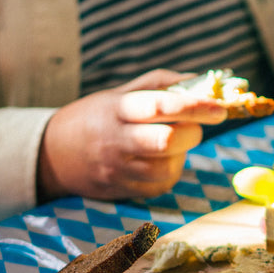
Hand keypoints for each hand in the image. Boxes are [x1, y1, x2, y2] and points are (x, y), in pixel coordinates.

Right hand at [37, 70, 227, 202]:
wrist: (53, 154)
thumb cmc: (97, 117)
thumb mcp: (120, 93)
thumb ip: (161, 84)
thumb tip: (205, 81)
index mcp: (118, 108)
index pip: (160, 106)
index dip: (194, 106)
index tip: (220, 108)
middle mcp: (116, 140)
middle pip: (167, 141)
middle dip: (192, 132)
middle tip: (193, 126)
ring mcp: (117, 169)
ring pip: (167, 168)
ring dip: (181, 155)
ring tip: (171, 144)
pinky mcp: (121, 191)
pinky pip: (160, 185)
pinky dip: (169, 172)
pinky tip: (158, 161)